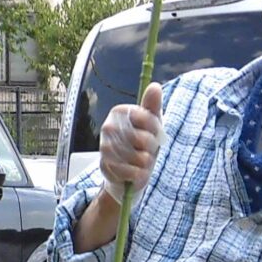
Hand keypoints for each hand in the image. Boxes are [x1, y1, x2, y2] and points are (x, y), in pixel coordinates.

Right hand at [98, 83, 163, 202]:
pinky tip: (135, 172)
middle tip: (146, 149)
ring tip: (140, 161)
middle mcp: (108, 127)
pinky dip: (139, 175)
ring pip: (140, 158)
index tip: (155, 132)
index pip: (147, 117)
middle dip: (151, 148)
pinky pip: (133, 172)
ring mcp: (105, 147)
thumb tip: (155, 86)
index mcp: (118, 112)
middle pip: (144, 139)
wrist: (126, 172)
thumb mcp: (151, 123)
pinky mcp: (106, 166)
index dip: (156, 129)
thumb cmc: (140, 144)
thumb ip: (152, 105)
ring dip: (145, 162)